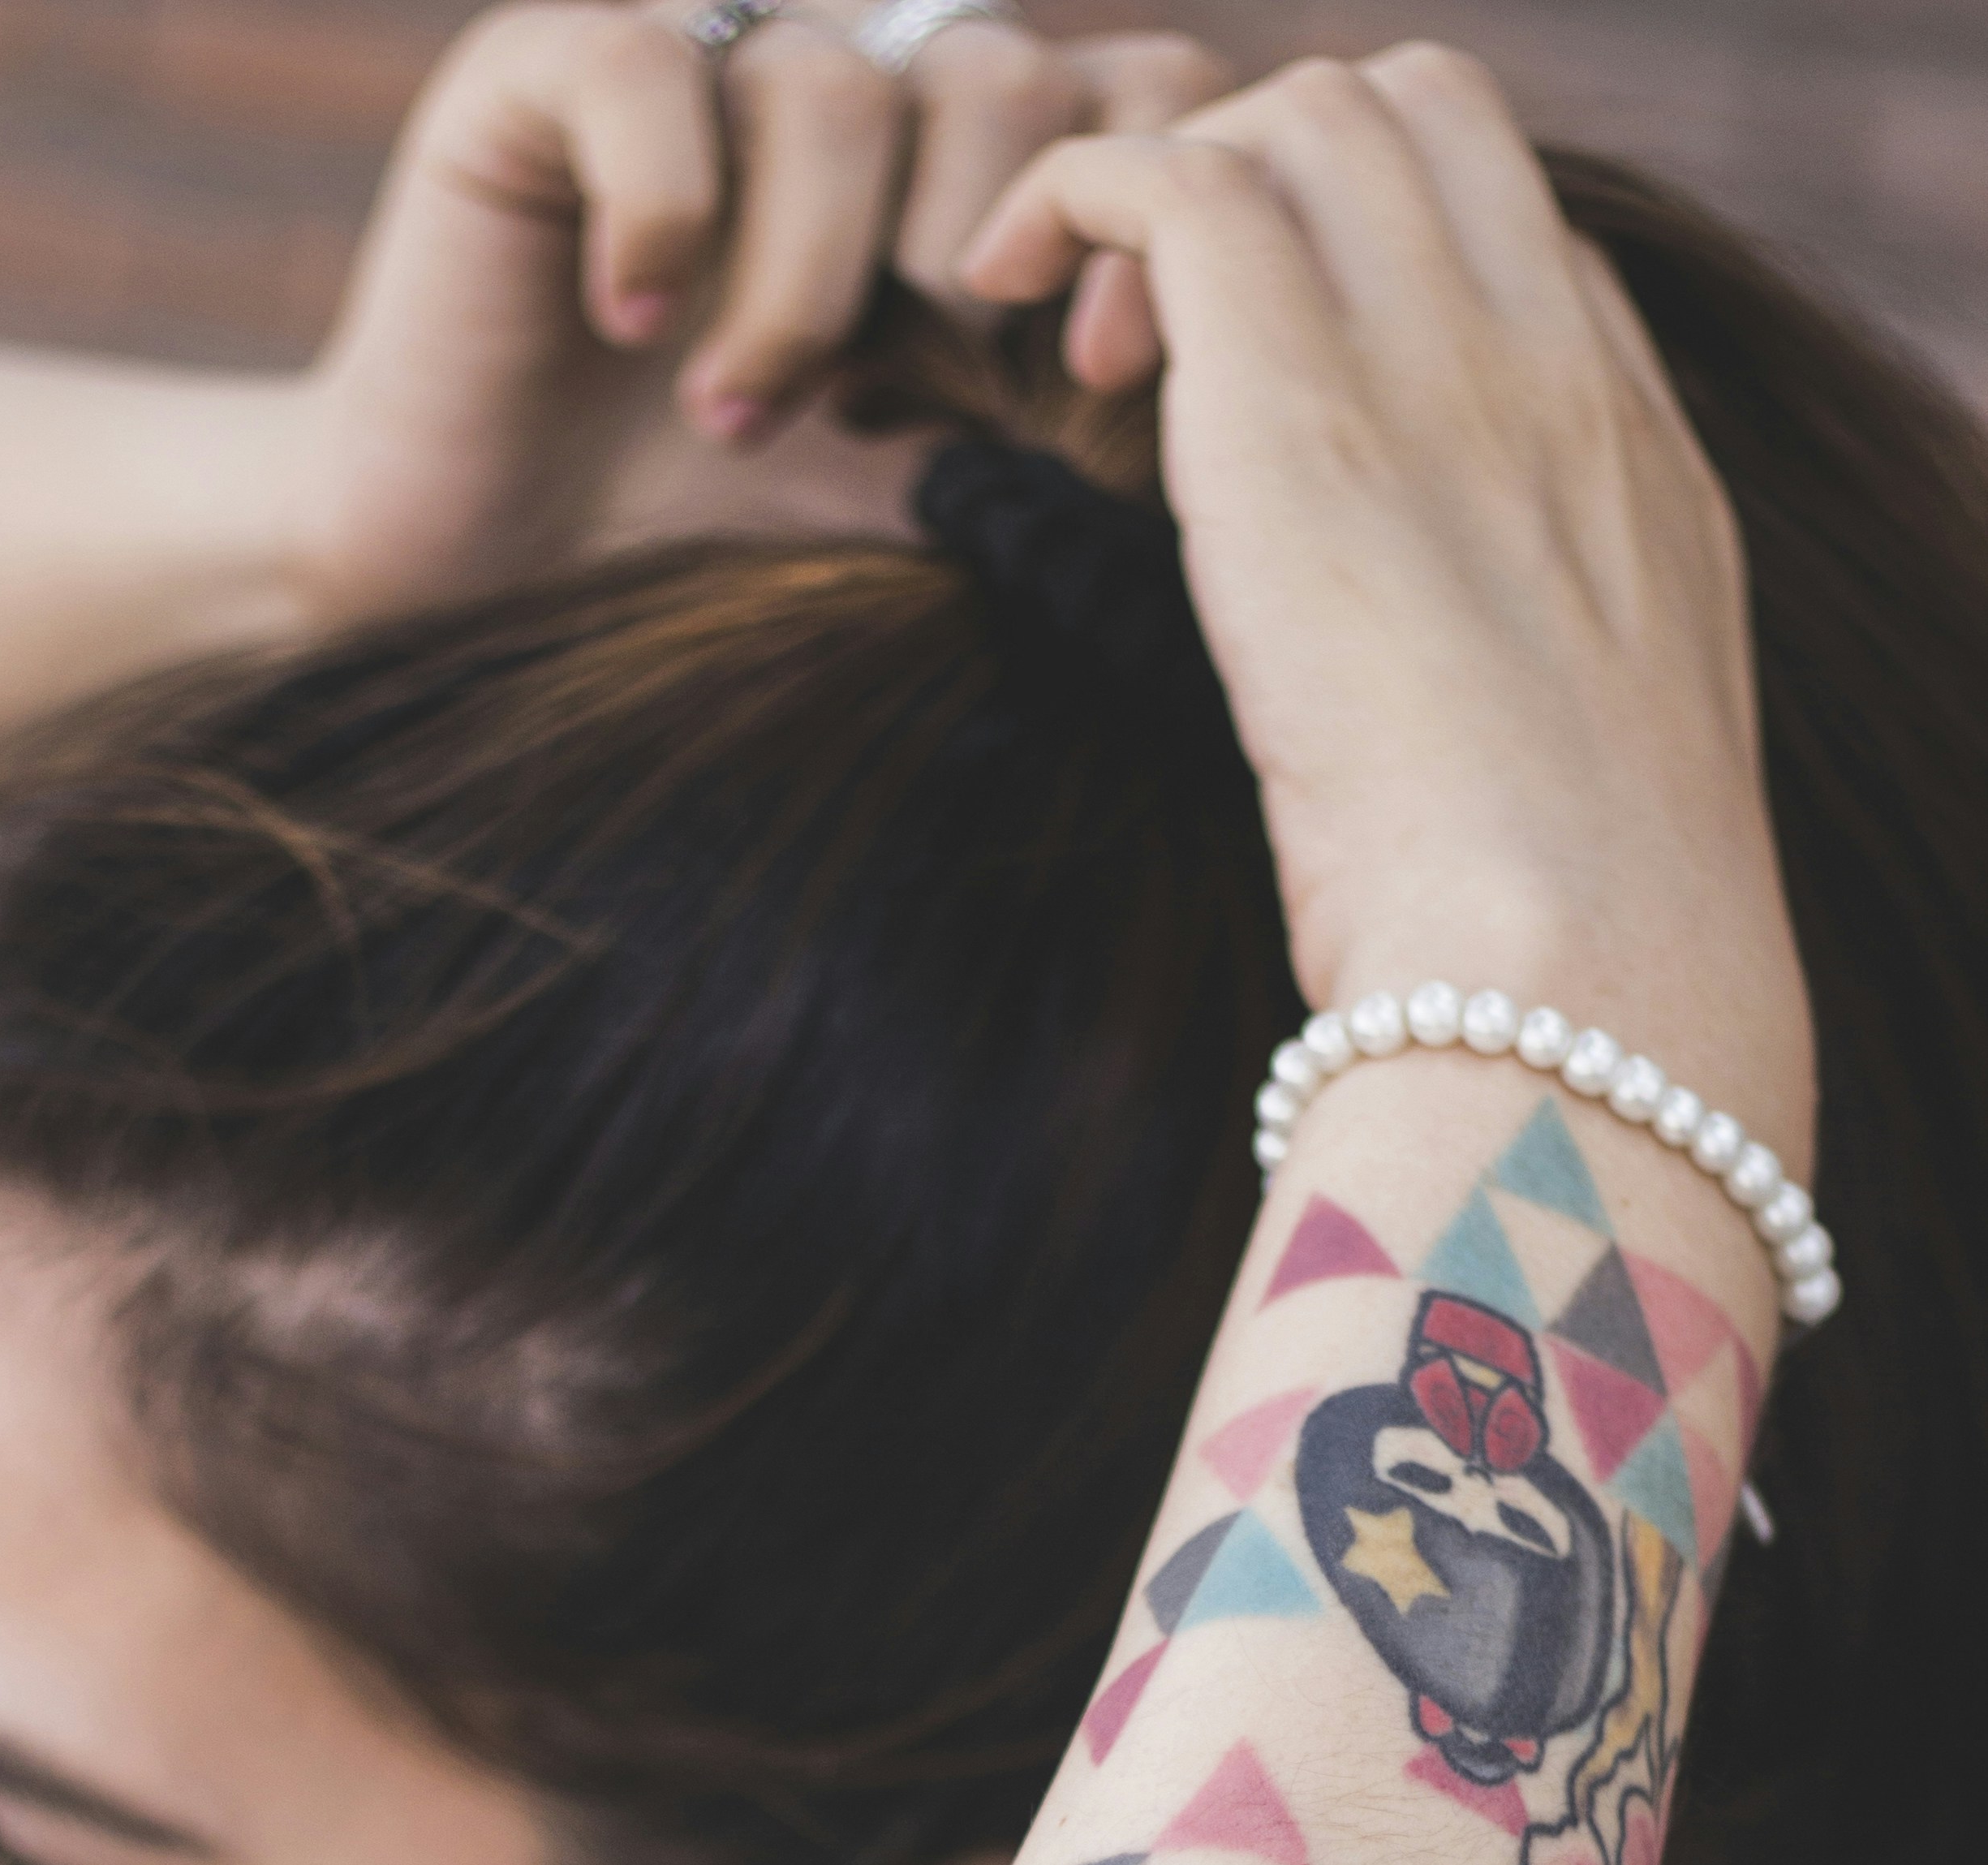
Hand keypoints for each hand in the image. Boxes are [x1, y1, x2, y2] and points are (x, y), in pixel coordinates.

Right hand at [293, 2, 1222, 619]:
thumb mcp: (940, 517)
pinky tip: (631, 326)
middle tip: (909, 407)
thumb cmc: (715, 576)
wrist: (475, 599)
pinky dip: (666, 211)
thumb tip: (1245, 429)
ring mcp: (709, 72)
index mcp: (972, 190)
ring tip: (740, 421)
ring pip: (843, 81)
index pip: (1142, 98)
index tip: (1091, 394)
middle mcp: (859, 104)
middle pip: (1012, 71)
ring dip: (806, 283)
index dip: (1143, 225)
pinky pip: (653, 64)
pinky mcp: (549, 74)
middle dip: (982, 256)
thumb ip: (1073, 442)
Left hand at [961, 48, 1812, 1157]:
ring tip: (1083, 341)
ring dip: (1164, 185)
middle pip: (1411, 115)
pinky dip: (1077, 192)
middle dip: (1269, 169)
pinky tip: (1010, 284)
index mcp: (1630, 448)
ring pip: (1297, 116)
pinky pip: (1174, 181)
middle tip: (1158, 344)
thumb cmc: (1572, 948)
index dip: (1368, 257)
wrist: (1581, 972)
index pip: (1506, 234)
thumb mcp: (1593, 779)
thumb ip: (1532, 689)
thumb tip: (1445, 740)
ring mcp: (1437, 365)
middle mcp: (1549, 364)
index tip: (1274, 387)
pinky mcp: (1300, 408)